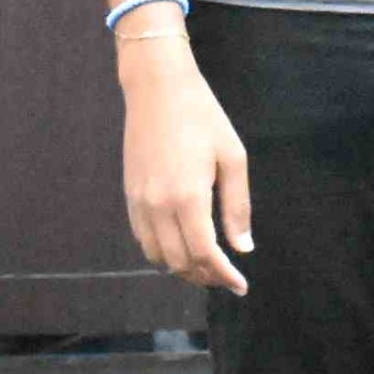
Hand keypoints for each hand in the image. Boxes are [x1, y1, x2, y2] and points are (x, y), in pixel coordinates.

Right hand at [118, 29, 252, 292]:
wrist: (157, 88)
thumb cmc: (202, 117)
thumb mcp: (232, 158)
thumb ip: (237, 207)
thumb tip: (243, 247)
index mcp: (188, 196)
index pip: (205, 254)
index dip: (224, 276)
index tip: (241, 286)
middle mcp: (159, 205)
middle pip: (180, 262)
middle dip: (206, 277)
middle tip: (228, 277)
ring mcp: (140, 201)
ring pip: (158, 256)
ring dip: (183, 268)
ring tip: (207, 265)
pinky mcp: (129, 194)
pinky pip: (143, 238)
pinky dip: (163, 252)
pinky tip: (183, 245)